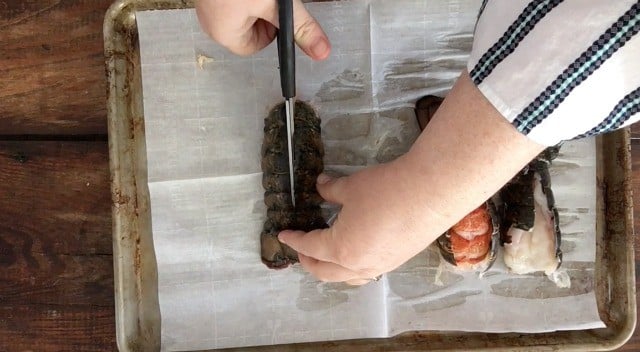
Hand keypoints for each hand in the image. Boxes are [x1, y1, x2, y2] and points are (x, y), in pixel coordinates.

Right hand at [195, 0, 330, 59]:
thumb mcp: (276, 5)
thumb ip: (300, 27)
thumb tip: (320, 52)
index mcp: (224, 33)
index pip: (254, 46)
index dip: (272, 31)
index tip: (277, 12)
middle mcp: (211, 20)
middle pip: (248, 26)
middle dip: (263, 10)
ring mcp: (208, 2)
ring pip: (241, 7)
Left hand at [278, 72, 544, 284]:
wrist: (431, 193)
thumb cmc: (384, 190)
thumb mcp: (351, 187)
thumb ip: (331, 190)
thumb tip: (321, 186)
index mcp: (340, 249)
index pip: (310, 247)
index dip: (295, 239)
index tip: (284, 234)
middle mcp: (358, 265)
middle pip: (325, 272)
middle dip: (309, 262)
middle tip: (300, 250)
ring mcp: (380, 266)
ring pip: (348, 277)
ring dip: (331, 270)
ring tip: (325, 257)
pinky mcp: (398, 261)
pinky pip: (366, 272)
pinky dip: (352, 268)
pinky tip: (355, 253)